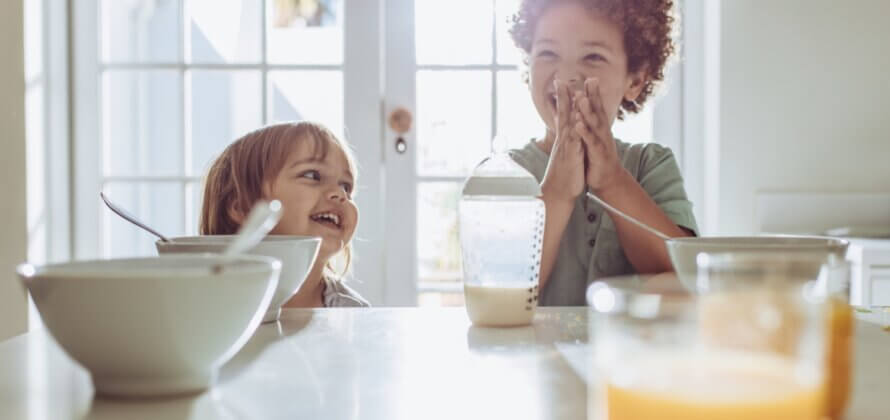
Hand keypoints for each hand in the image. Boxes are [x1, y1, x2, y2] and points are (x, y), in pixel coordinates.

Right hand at [541, 79, 585, 203]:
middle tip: (561, 80)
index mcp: (564, 138)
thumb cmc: (563, 174)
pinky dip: (575, 128)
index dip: (562, 99)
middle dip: (562, 97)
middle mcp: (563, 140)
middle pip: (563, 114)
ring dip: (570, 108)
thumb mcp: (565, 153)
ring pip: (568, 124)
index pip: (562, 114)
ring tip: (572, 92)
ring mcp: (567, 147)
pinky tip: (577, 118)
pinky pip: (574, 139)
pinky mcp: (572, 155)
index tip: (562, 82)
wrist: (558, 192)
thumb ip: (566, 140)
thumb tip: (564, 130)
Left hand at [572, 78, 625, 192]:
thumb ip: (591, 125)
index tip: (590, 78)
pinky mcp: (598, 154)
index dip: (594, 94)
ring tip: (581, 98)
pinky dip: (584, 132)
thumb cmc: (598, 158)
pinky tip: (577, 124)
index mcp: (600, 129)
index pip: (597, 108)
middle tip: (589, 80)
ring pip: (595, 124)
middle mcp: (603, 133)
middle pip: (598, 111)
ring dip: (588, 111)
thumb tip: (586, 112)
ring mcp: (601, 143)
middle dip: (593, 96)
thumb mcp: (593, 139)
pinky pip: (590, 142)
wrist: (607, 180)